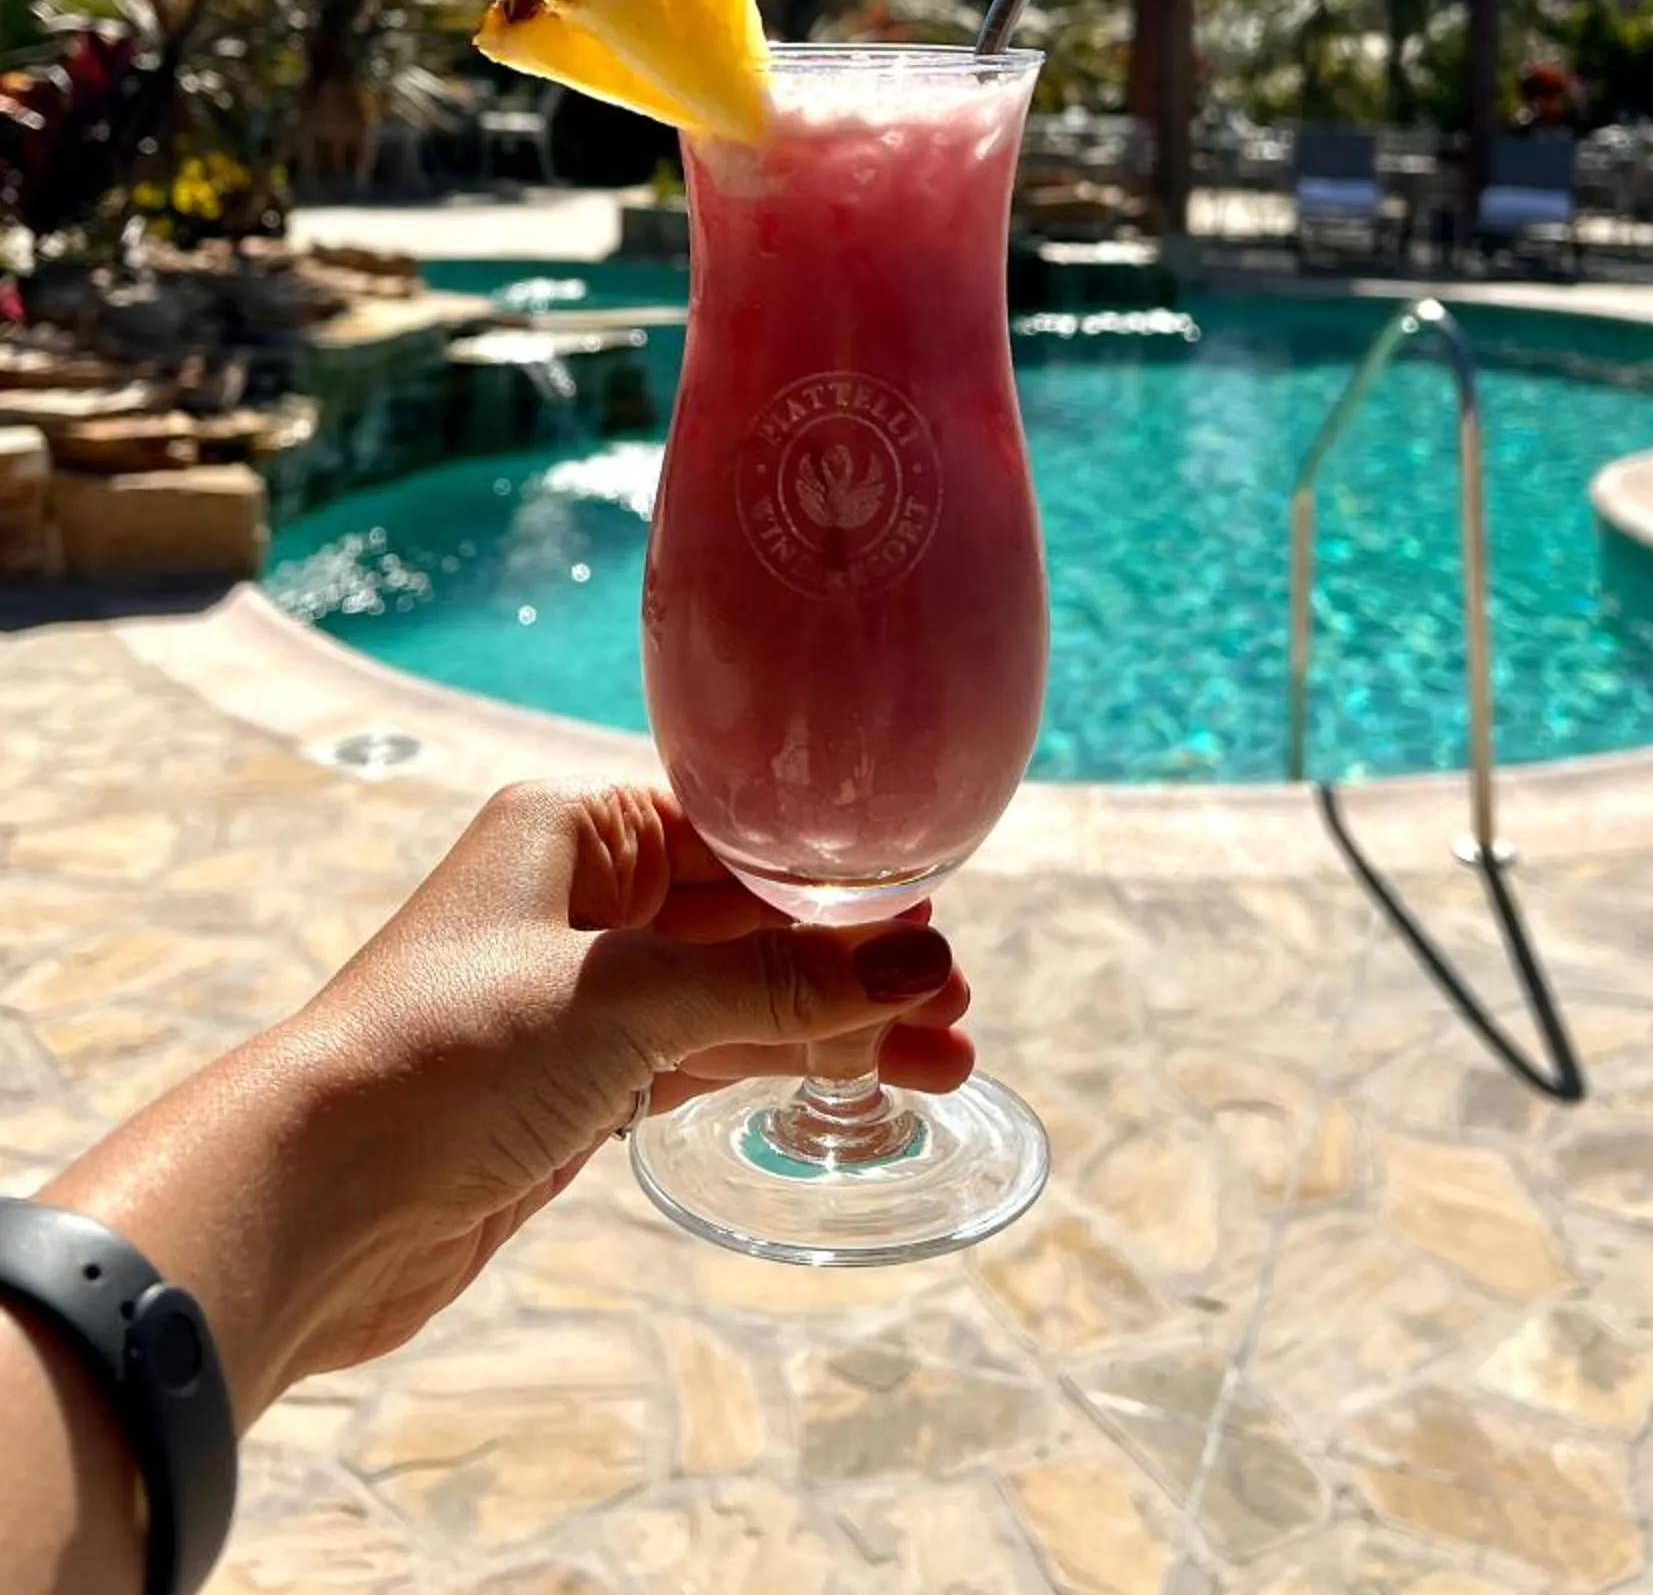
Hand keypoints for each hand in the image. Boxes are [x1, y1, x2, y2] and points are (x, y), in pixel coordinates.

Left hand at [252, 781, 970, 1379]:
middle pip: (748, 916)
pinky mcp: (576, 1088)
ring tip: (948, 1058)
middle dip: (853, 959)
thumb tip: (922, 960)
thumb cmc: (444, 1056)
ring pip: (737, 996)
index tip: (935, 910)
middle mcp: (576, 900)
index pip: (733, 829)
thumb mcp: (627, 999)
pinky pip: (703, 1058)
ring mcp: (578, 998)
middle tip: (959, 1001)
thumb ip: (779, 982)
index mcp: (568, 829)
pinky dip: (779, 1066)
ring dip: (834, 1024)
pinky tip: (859, 1074)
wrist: (313, 1202)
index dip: (835, 875)